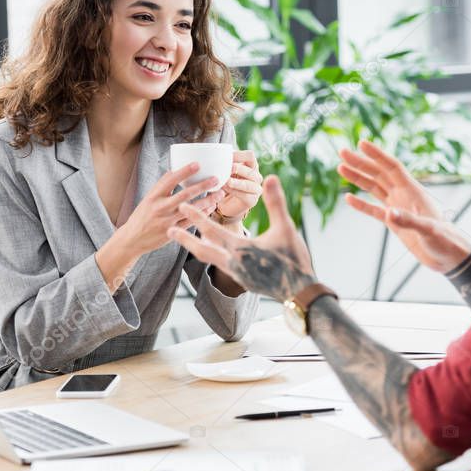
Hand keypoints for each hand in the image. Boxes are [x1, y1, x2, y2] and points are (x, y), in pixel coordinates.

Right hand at [119, 162, 224, 255]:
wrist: (132, 239)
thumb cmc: (141, 216)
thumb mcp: (147, 199)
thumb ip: (161, 187)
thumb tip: (174, 170)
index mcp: (153, 196)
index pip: (170, 180)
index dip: (184, 171)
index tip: (198, 164)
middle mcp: (160, 207)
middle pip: (185, 194)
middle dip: (202, 186)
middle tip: (216, 179)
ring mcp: (167, 221)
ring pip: (191, 209)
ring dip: (207, 201)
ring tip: (219, 194)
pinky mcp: (173, 232)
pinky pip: (191, 222)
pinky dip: (202, 214)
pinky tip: (211, 208)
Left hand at [168, 175, 315, 301]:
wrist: (301, 292)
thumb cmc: (294, 260)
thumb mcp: (286, 229)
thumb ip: (276, 203)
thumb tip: (270, 178)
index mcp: (241, 250)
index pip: (213, 231)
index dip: (196, 217)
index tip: (182, 206)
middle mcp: (234, 264)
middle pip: (202, 250)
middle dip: (185, 239)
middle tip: (169, 229)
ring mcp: (237, 275)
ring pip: (211, 259)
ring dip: (197, 248)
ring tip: (188, 240)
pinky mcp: (244, 281)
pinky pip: (221, 266)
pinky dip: (213, 255)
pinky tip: (216, 252)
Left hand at [214, 150, 262, 222]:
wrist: (226, 204)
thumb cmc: (225, 183)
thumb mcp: (225, 171)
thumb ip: (224, 163)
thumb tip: (212, 154)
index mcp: (251, 165)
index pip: (250, 156)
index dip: (238, 155)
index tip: (226, 157)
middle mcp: (256, 176)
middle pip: (250, 170)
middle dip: (238, 169)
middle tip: (227, 169)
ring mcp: (256, 189)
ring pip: (248, 184)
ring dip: (235, 182)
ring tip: (225, 181)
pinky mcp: (252, 200)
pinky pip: (244, 195)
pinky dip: (233, 191)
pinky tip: (225, 189)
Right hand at [338, 140, 468, 271]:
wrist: (449, 257)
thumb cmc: (445, 241)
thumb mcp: (429, 230)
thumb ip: (409, 221)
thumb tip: (388, 213)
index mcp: (413, 191)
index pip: (392, 167)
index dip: (377, 155)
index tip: (361, 143)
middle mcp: (404, 195)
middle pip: (379, 174)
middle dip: (361, 162)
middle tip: (342, 152)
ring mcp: (398, 208)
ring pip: (374, 188)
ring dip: (358, 178)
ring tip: (341, 168)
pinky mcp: (393, 222)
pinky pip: (373, 210)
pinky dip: (361, 204)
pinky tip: (349, 198)